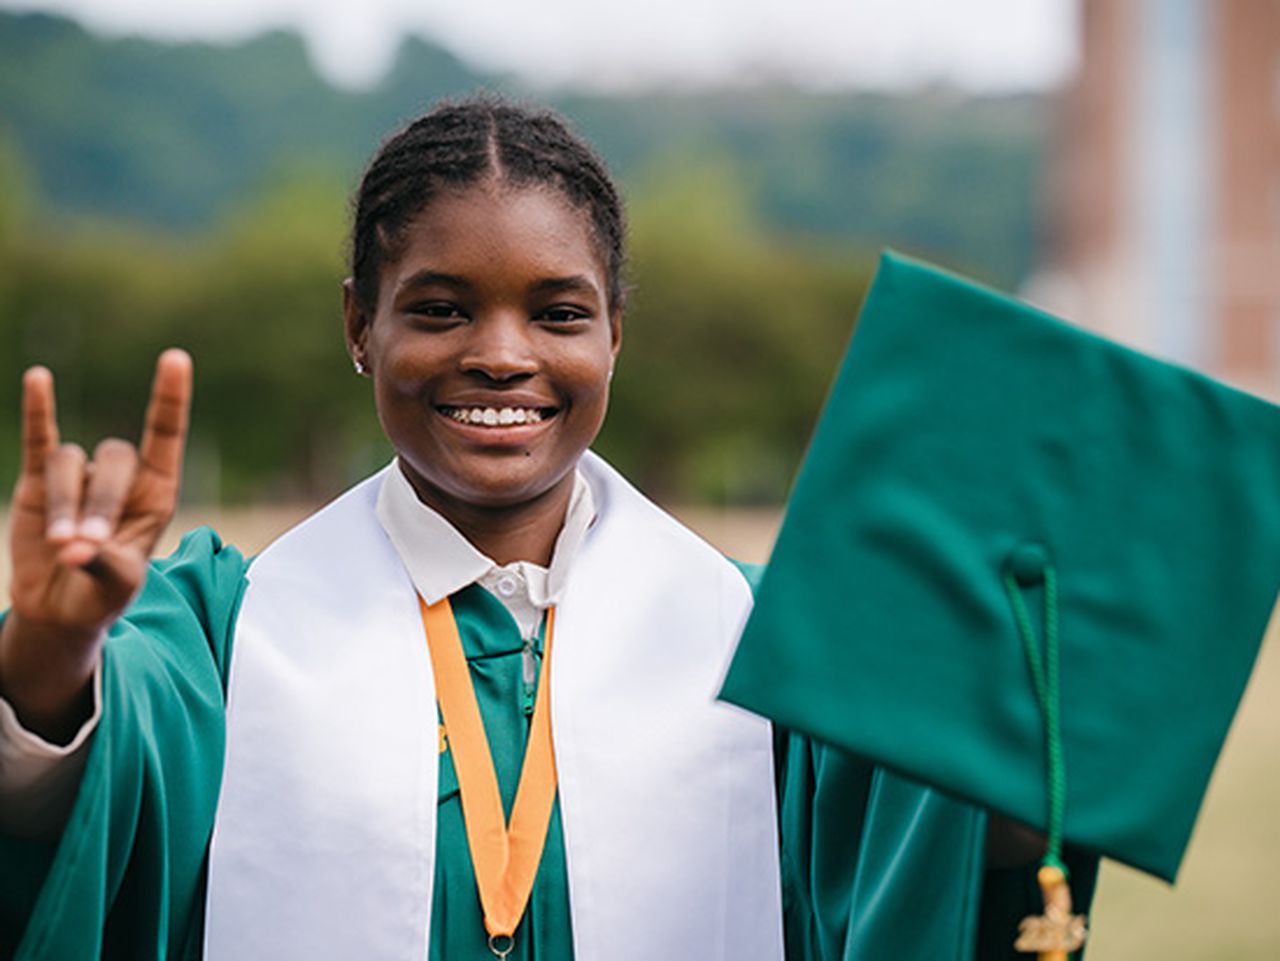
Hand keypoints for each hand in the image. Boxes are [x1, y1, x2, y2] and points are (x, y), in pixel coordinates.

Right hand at [0, 350, 191, 740]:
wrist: (62, 609)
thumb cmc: (103, 595)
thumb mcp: (117, 586)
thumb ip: (103, 564)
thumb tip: (74, 549)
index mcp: (157, 493)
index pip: (166, 436)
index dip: (170, 397)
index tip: (175, 358)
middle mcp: (122, 477)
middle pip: (114, 459)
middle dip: (99, 503)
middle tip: (86, 546)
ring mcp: (80, 476)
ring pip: (70, 465)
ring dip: (66, 504)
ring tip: (64, 547)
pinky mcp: (38, 482)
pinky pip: (40, 439)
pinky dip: (38, 410)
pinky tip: (39, 378)